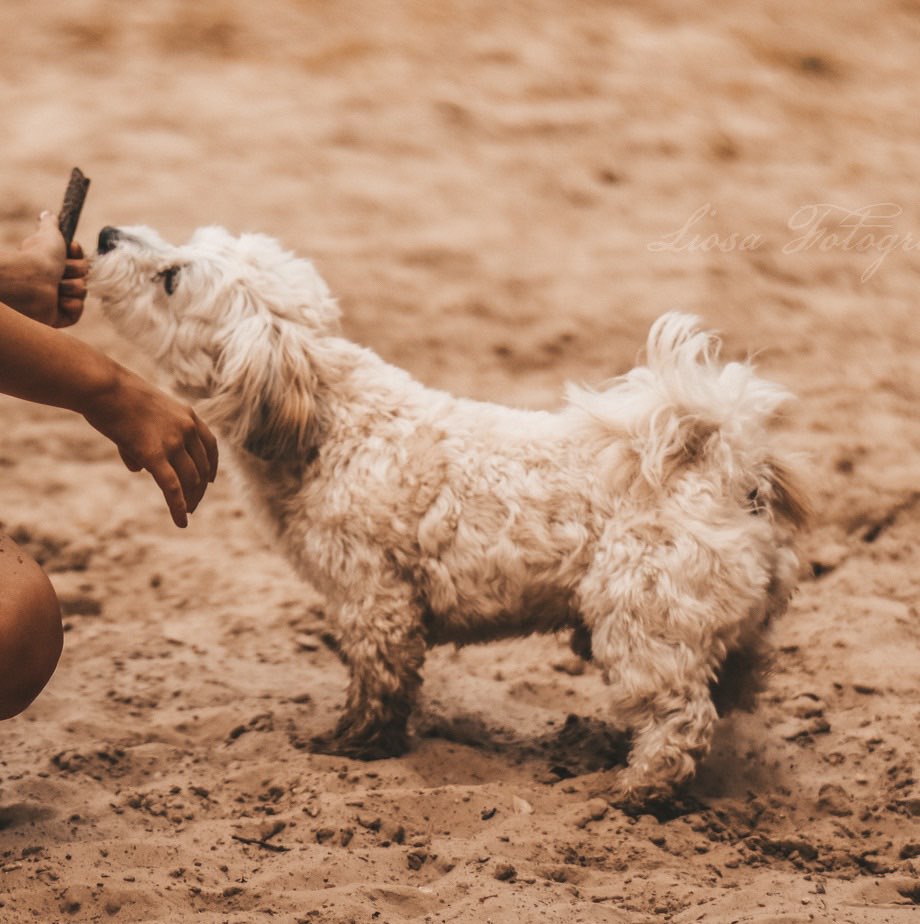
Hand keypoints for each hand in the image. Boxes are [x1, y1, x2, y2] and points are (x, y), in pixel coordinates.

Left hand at [1, 212, 87, 326]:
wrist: (29, 283)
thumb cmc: (37, 258)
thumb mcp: (48, 235)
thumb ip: (50, 224)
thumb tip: (48, 214)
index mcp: (50, 265)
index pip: (78, 261)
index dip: (77, 256)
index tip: (71, 250)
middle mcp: (53, 282)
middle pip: (83, 277)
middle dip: (74, 272)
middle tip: (59, 271)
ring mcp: (56, 300)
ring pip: (81, 293)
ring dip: (70, 288)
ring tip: (53, 288)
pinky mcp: (59, 317)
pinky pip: (77, 311)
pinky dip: (70, 305)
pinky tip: (56, 302)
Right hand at [80, 367, 218, 527]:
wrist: (103, 386)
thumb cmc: (115, 397)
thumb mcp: (142, 415)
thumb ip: (145, 440)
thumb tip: (138, 468)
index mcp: (189, 416)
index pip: (210, 446)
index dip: (212, 466)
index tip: (212, 480)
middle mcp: (188, 429)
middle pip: (202, 468)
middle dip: (200, 488)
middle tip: (193, 504)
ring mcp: (173, 442)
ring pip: (191, 480)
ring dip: (191, 500)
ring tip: (187, 512)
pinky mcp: (155, 455)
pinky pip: (172, 488)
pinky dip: (179, 507)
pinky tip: (181, 521)